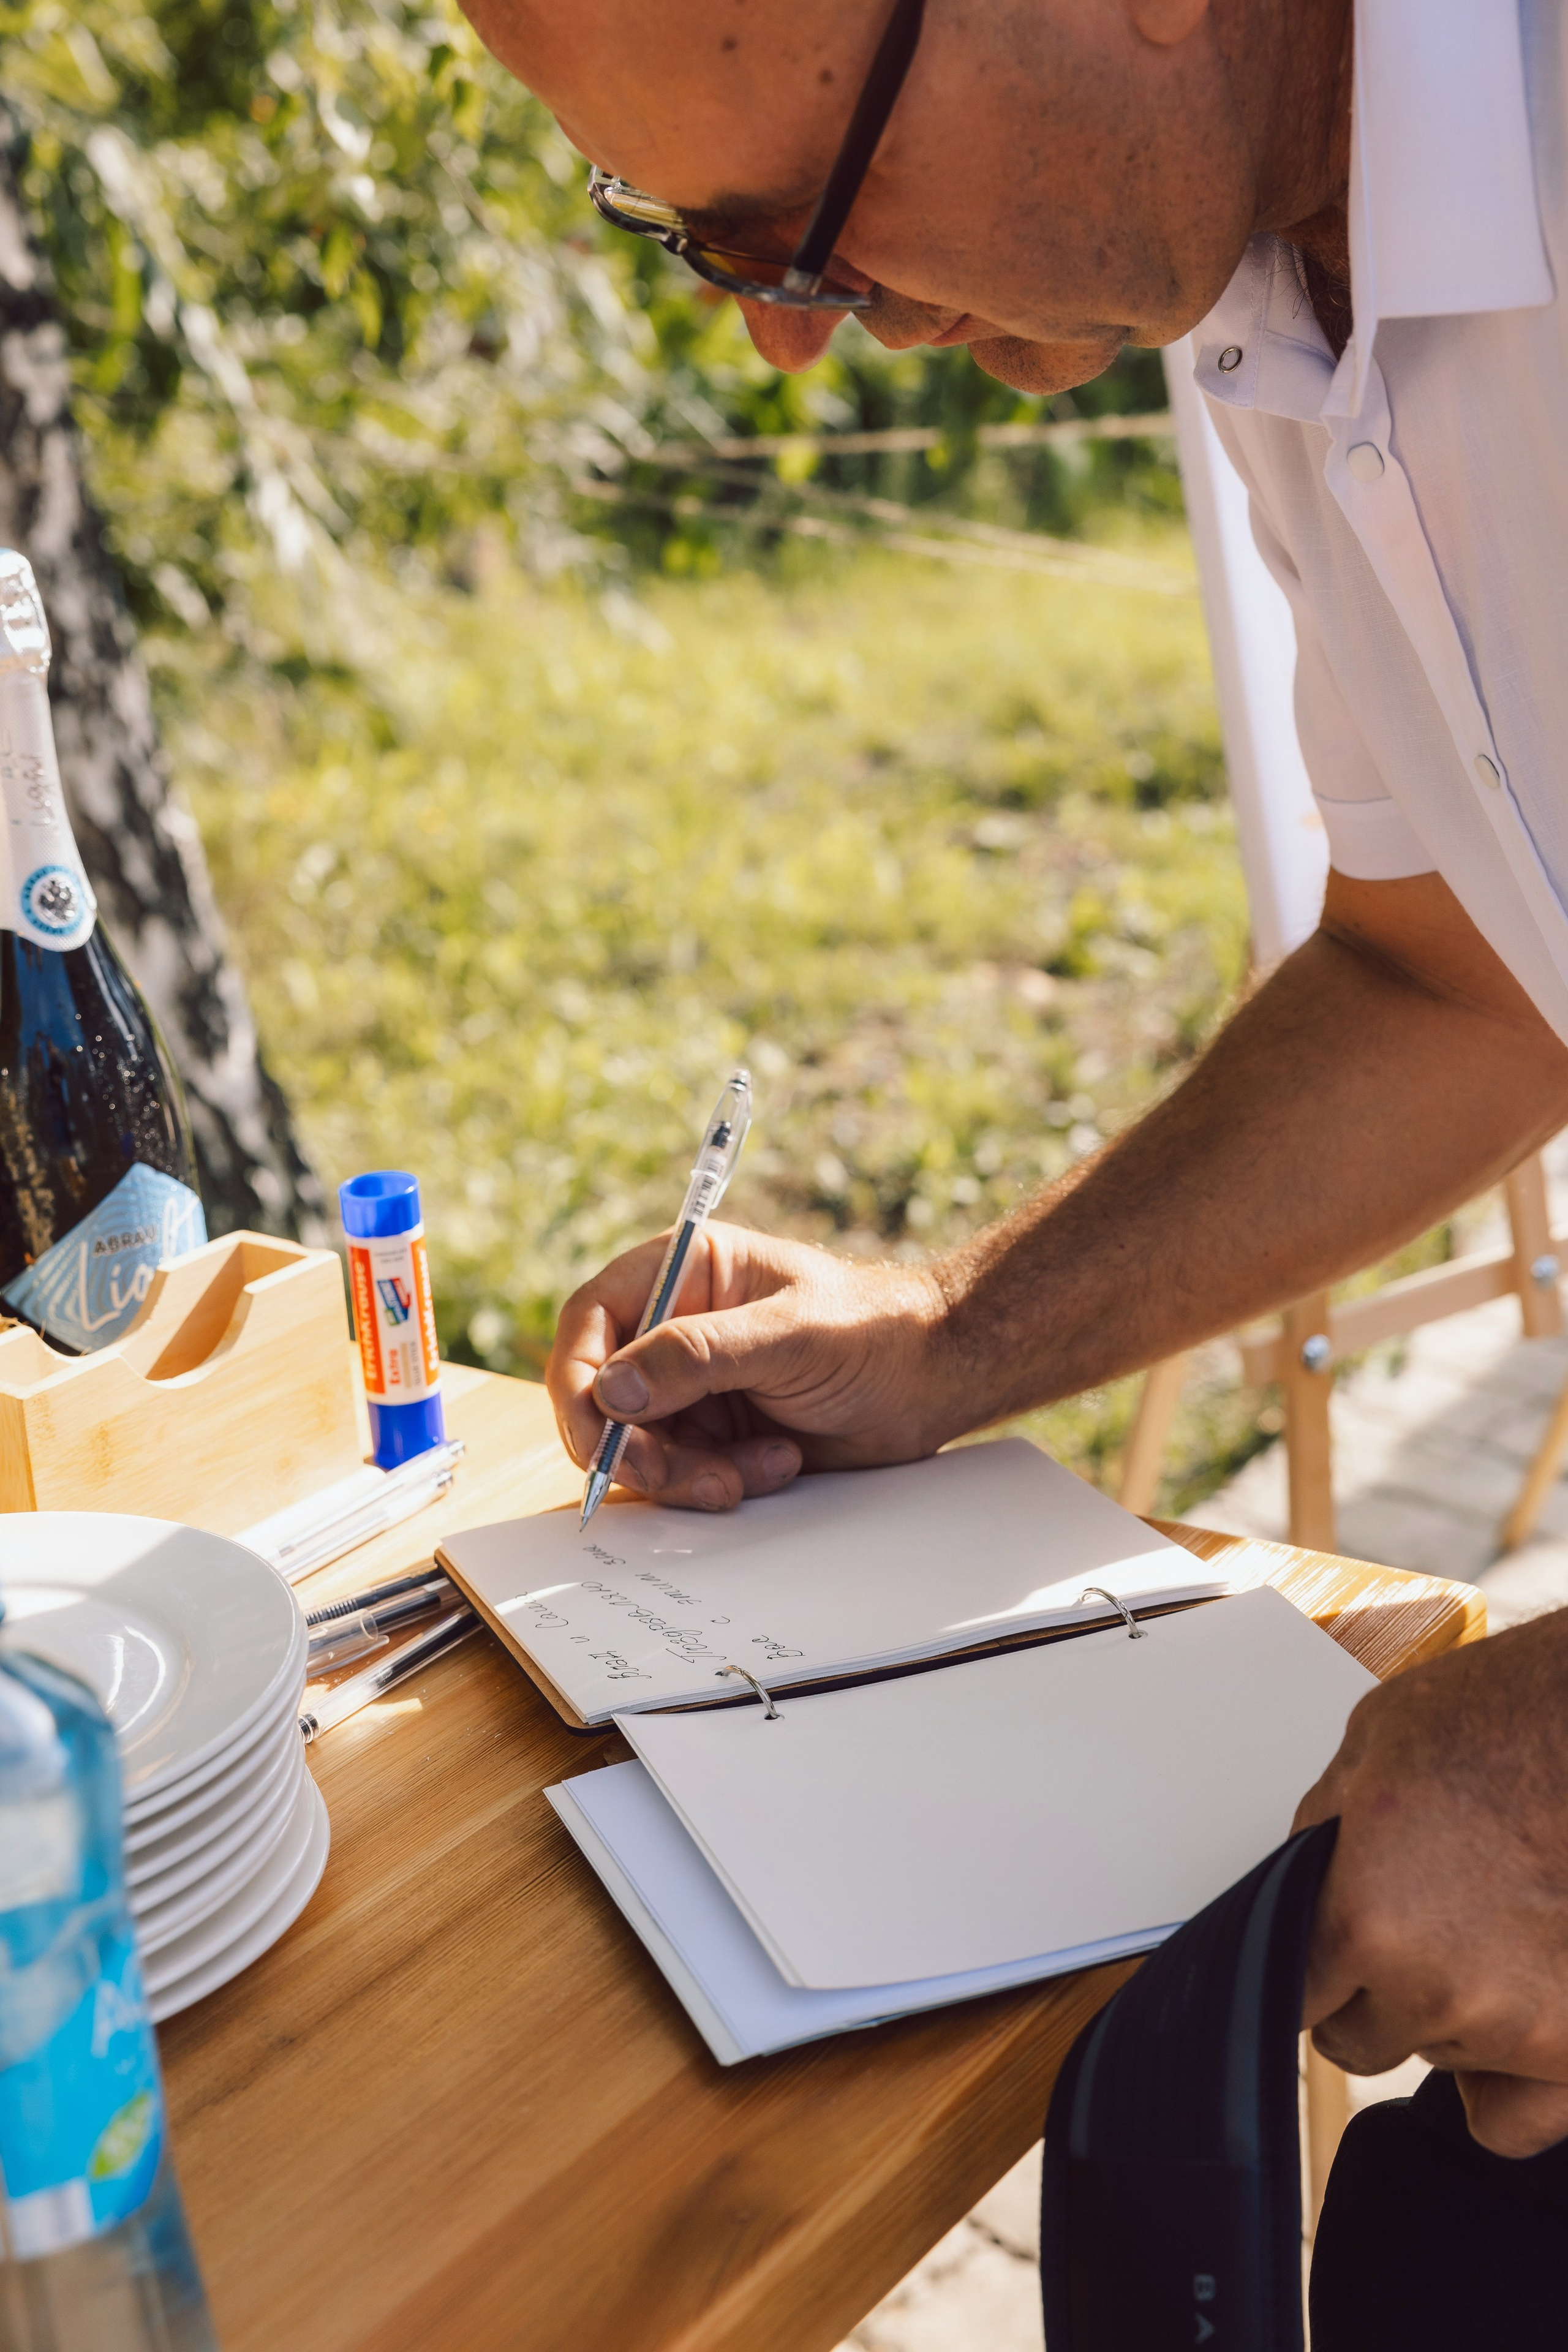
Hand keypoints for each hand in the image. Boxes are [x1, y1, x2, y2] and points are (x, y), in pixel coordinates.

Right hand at [545, 1222, 960, 1510]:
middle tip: (676, 1474)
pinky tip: (778, 1463)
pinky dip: (719, 1482)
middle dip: (635, 1445)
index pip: (591, 1322)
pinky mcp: (714, 1434)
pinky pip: (681, 1474)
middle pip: (602, 1397)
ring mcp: (690, 1387)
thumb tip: (614, 1388)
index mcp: (680, 1273)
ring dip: (686, 1473)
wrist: (932, 1381)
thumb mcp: (787, 1335)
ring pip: (638, 1446)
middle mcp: (672, 1329)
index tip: (599, 1429)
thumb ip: (699, 1356)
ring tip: (753, 1469)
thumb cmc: (871, 1330)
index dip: (579, 1379)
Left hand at [1292, 1609, 1567, 2155]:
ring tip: (1492, 1924)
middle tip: (1419, 1918)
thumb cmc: (1505, 1718)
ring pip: (1439, 2059)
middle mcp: (1438, 1993)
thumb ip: (1320, 1831)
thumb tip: (1300, 1881)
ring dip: (1449, 2012)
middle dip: (1372, 1989)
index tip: (1319, 1957)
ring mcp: (1520, 2030)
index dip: (1304, 1970)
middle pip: (1359, 2040)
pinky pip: (1510, 2122)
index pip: (1292, 1998)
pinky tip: (1516, 2020)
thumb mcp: (1371, 1744)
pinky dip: (1506, 2083)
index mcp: (1365, 1921)